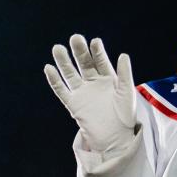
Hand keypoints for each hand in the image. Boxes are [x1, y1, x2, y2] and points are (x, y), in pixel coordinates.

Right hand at [44, 35, 136, 152]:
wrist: (115, 138)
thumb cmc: (125, 115)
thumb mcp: (127, 93)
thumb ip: (124, 74)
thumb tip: (123, 55)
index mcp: (108, 78)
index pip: (101, 61)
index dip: (97, 51)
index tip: (95, 41)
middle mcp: (94, 83)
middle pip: (84, 64)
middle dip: (79, 51)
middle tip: (75, 38)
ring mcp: (82, 93)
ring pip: (70, 74)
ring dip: (64, 62)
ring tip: (57, 48)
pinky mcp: (73, 104)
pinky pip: (61, 90)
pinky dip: (55, 80)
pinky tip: (48, 68)